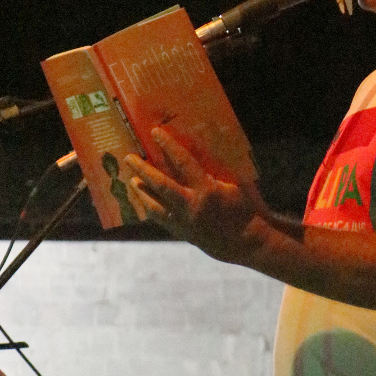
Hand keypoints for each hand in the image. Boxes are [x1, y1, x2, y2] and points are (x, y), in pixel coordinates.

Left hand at [125, 127, 262, 262]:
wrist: (246, 242)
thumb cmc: (246, 208)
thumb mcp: (237, 184)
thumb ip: (220, 168)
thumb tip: (205, 147)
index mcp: (207, 189)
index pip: (183, 162)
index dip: (169, 146)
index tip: (155, 132)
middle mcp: (192, 204)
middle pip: (161, 184)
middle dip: (143, 170)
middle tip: (129, 158)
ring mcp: (184, 221)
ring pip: (155, 205)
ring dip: (142, 192)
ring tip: (133, 181)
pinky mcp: (182, 233)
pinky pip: (161, 220)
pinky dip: (151, 210)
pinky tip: (145, 203)